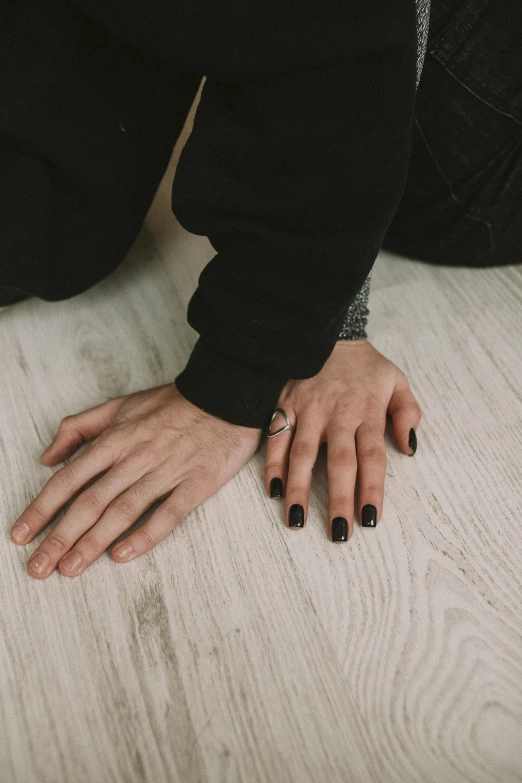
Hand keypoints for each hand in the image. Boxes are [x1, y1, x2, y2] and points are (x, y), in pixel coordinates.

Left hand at [10, 383, 261, 577]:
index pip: (69, 478)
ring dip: (93, 542)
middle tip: (39, 567)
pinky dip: (145, 535)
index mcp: (115, 439)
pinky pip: (168, 513)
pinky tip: (122, 555)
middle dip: (60, 536)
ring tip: (70, 569)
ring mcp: (166, 471)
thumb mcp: (120, 405)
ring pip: (123, 511)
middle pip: (90, 501)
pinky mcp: (196, 483)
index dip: (42, 508)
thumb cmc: (173, 403)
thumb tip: (48, 456)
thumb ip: (80, 427)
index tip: (21, 534)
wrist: (226, 394)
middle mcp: (135, 457)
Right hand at [264, 340, 421, 540]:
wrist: (326, 333)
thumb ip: (407, 413)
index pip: (372, 457)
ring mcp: (308, 410)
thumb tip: (409, 448)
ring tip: (296, 520)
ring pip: (302, 455)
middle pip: (338, 463)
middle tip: (338, 533)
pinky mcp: (285, 405)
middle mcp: (337, 414)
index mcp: (367, 411)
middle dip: (338, 500)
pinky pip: (276, 438)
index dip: (370, 489)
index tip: (369, 519)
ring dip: (298, 489)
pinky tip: (273, 491)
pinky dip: (273, 465)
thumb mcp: (397, 380)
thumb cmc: (364, 366)